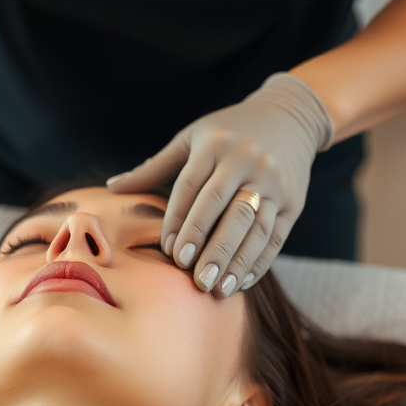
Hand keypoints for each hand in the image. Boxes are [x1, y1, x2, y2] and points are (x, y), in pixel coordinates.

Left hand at [107, 73, 333, 295]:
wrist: (289, 117)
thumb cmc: (227, 132)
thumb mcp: (190, 139)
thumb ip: (154, 167)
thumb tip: (111, 187)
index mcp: (216, 146)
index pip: (193, 189)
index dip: (181, 222)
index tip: (171, 253)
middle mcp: (247, 162)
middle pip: (225, 210)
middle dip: (209, 247)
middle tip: (194, 279)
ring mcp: (274, 182)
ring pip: (254, 227)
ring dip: (235, 261)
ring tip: (216, 288)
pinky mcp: (294, 201)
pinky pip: (276, 236)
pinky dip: (258, 262)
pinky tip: (240, 281)